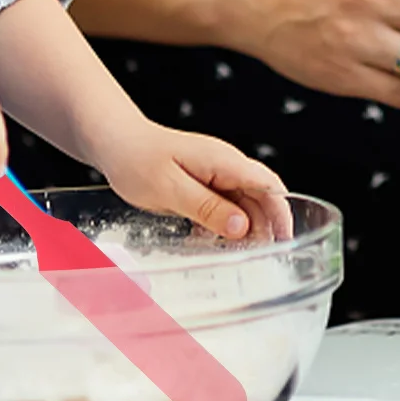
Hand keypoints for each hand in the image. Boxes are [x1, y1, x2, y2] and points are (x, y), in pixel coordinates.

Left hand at [94, 121, 289, 240]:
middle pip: (260, 198)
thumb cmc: (136, 158)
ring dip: (244, 229)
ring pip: (243, 204)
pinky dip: (223, 224)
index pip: (268, 186)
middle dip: (265, 227)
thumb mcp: (169, 188)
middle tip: (259, 258)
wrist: (114, 142)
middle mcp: (224, 166)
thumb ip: (207, 207)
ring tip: (236, 255)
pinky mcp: (203, 184)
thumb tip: (243, 227)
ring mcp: (214, 174)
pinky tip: (208, 239)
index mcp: (222, 161)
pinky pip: (224, 206)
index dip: (282, 213)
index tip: (285, 242)